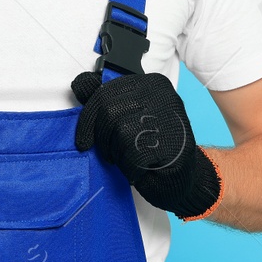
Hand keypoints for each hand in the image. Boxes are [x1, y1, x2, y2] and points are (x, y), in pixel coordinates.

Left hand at [71, 70, 222, 220]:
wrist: (181, 179)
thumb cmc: (153, 148)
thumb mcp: (128, 119)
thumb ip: (106, 101)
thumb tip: (81, 82)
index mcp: (153, 84)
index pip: (107, 91)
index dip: (90, 118)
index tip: (84, 138)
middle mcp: (161, 94)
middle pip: (108, 109)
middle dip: (101, 136)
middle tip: (110, 152)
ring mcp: (166, 115)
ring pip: (116, 129)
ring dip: (115, 151)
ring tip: (129, 158)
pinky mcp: (166, 138)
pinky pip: (128, 150)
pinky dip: (127, 164)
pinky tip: (139, 167)